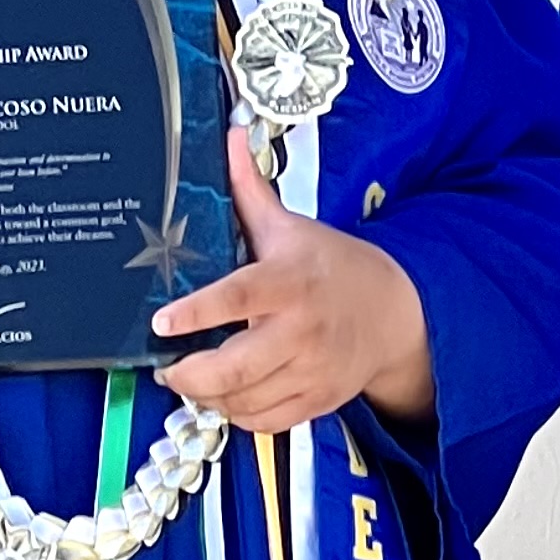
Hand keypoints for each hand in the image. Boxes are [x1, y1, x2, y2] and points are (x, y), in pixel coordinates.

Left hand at [153, 131, 432, 431]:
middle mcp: (301, 330)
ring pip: (243, 400)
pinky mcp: (317, 400)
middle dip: (189, 373)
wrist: (396, 314)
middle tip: (167, 363)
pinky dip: (237, 414)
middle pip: (235, 367)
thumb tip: (230, 138)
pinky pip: (264, 421)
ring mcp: (311, 370)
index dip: (197, 313)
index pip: (237, 298)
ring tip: (192, 376)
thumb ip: (251, 191)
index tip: (163, 321)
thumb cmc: (334, 268)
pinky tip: (227, 394)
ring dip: (207, 395)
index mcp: (289, 282)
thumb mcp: (293, 227)